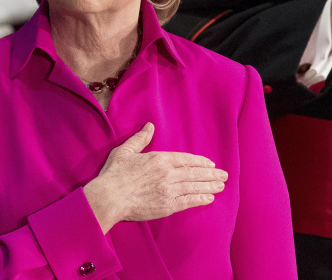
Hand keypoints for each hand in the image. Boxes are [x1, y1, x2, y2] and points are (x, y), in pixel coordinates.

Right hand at [83, 123, 226, 233]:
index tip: (211, 164)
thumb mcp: (126, 151)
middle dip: (211, 174)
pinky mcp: (166, 206)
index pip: (187, 159)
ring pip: (195, 186)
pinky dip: (200, 199)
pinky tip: (209, 198)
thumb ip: (140, 139)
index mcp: (160, 159)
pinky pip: (188, 201)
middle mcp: (168, 173)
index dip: (201, 162)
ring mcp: (169, 190)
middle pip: (195, 172)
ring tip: (221, 186)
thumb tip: (150, 126)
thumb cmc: (114, 175)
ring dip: (210, 186)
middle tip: (224, 175)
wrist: (106, 198)